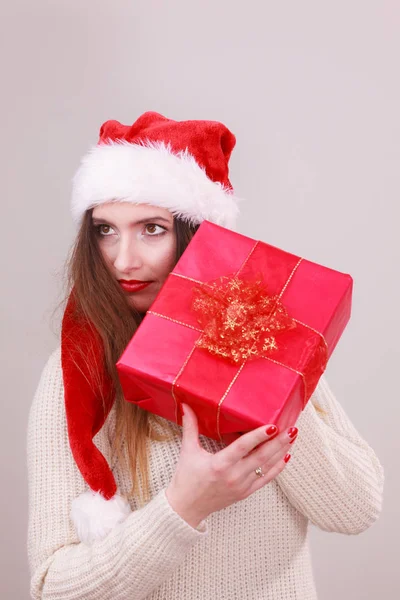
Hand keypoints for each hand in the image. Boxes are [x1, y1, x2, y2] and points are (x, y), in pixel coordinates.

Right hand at [165, 403, 297, 527]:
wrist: (186, 508)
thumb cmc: (186, 479)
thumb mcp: (188, 451)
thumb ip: (190, 427)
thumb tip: (186, 405)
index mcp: (220, 464)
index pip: (243, 447)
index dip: (258, 436)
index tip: (272, 426)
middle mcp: (234, 476)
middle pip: (261, 457)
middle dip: (278, 442)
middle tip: (291, 429)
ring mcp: (242, 485)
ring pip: (266, 467)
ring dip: (280, 452)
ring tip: (292, 438)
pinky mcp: (245, 492)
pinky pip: (266, 479)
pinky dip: (277, 468)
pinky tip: (286, 456)